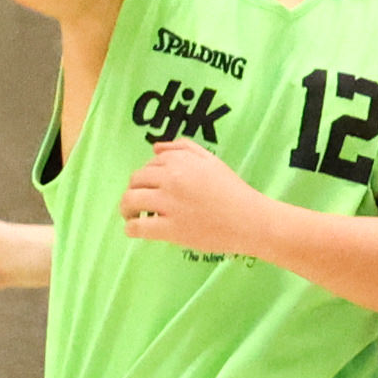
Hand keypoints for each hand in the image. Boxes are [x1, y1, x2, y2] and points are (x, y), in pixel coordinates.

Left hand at [119, 139, 275, 259]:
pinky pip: (137, 227)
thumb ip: (184, 148)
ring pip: (130, 200)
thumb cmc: (234, 191)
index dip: (150, 176)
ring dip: (126, 208)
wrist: (251, 221)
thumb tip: (155, 148)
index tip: (155, 187)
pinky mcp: (170, 229)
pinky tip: (137, 230)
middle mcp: (171, 179)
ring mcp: (169, 204)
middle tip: (141, 202)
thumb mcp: (212, 161)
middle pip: (135, 180)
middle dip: (135, 189)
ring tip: (133, 215)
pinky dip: (131, 228)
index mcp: (180, 161)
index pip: (150, 163)